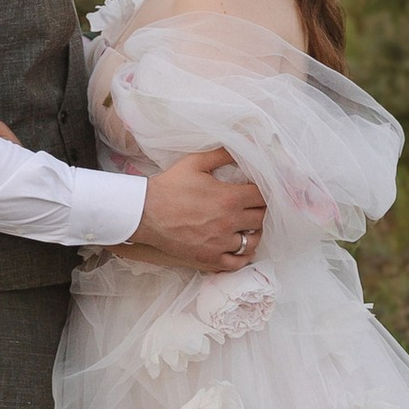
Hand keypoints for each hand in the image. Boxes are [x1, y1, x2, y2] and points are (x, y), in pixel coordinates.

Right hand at [122, 145, 266, 270]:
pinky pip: (237, 263)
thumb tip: (242, 145)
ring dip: (254, 232)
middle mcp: (229, 222)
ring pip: (253, 241)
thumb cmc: (169, 187)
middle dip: (260, 210)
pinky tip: (239, 247)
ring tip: (247, 226)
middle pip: (261, 218)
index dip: (263, 192)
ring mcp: (220, 243)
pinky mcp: (210, 259)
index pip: (262, 196)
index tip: (257, 191)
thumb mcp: (195, 162)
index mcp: (229, 198)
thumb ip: (222, 154)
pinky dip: (243, 256)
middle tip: (253, 206)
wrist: (145, 213)